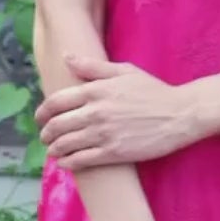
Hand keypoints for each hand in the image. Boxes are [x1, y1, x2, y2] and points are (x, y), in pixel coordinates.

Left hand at [38, 54, 200, 168]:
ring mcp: (103, 134)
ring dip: (53, 149)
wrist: (179, 114)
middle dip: (45, 133)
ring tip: (53, 150)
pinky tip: (65, 162)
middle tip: (45, 137)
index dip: (42, 112)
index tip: (40, 118)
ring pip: (65, 144)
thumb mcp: (124, 71)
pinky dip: (67, 163)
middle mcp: (95, 112)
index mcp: (95, 90)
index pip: (56, 102)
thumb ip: (93, 66)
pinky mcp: (113, 153)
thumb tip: (67, 57)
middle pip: (56, 125)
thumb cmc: (153, 90)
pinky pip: (81, 160)